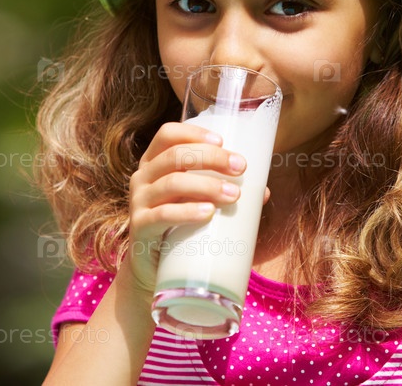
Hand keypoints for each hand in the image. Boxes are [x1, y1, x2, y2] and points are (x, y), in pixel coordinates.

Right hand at [126, 122, 248, 294]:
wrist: (152, 268)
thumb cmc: (179, 227)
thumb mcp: (198, 202)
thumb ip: (225, 192)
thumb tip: (263, 192)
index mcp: (154, 163)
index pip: (168, 134)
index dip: (194, 132)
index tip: (222, 141)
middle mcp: (142, 177)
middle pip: (175, 155)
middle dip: (211, 158)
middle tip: (240, 167)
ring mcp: (138, 202)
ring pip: (172, 182)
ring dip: (207, 185)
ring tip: (234, 195)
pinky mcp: (140, 228)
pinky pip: (162, 215)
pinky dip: (187, 212)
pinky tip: (208, 213)